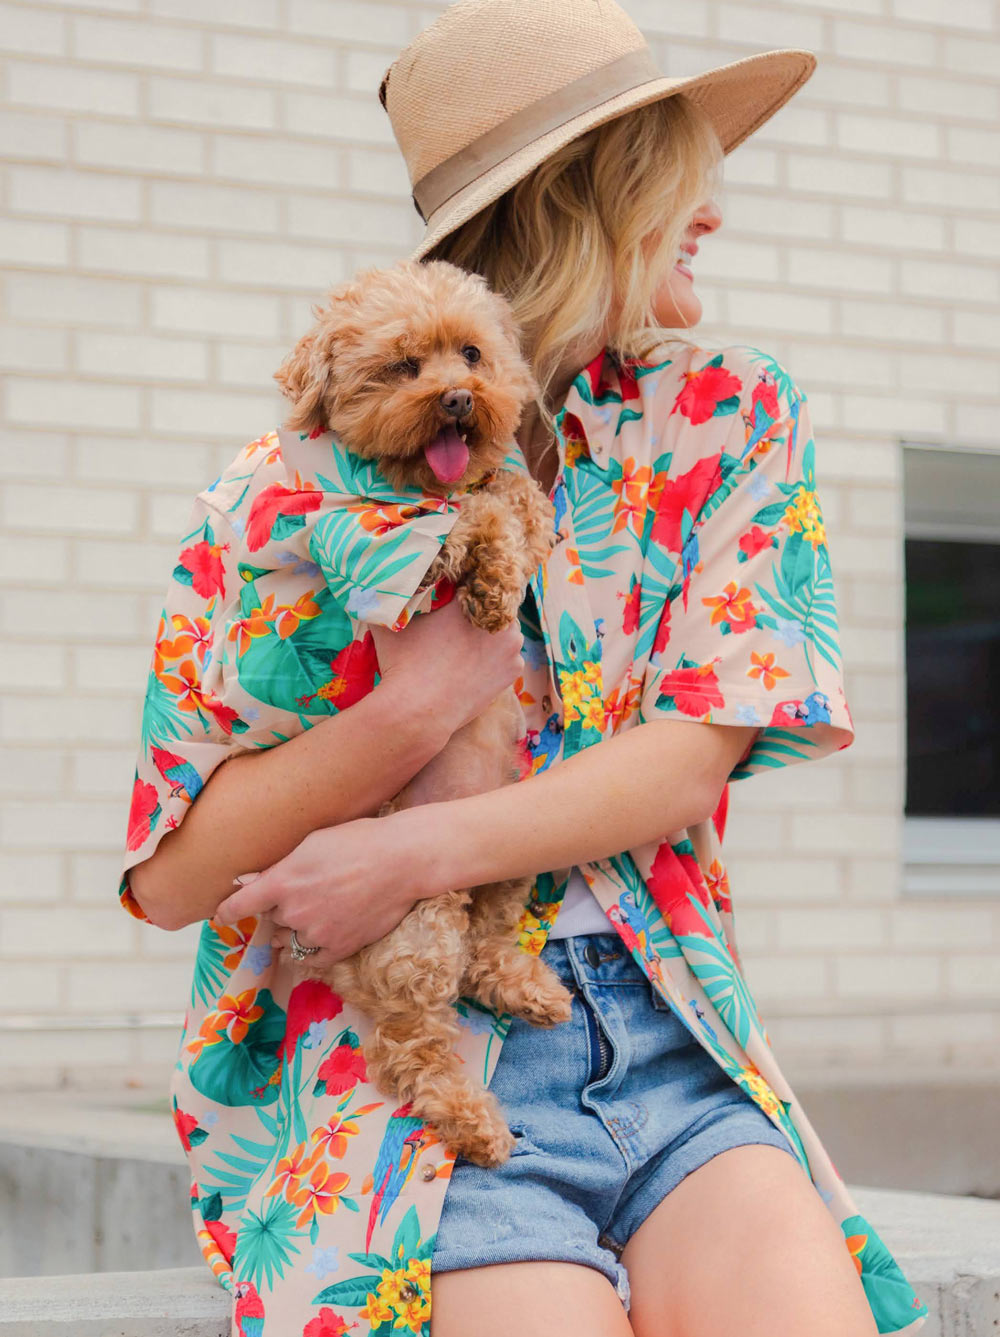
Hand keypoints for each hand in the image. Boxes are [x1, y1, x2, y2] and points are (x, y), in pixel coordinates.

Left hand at [214, 806, 448, 967]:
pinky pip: (314, 958)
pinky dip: (313, 948)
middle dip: (281, 907)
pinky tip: (322, 934)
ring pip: (292, 940)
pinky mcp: (340, 947)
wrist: (402, 860)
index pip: (239, 906)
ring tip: (317, 911)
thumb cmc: (358, 840)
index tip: (220, 916)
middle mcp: (294, 911)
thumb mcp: (311, 842)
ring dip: (296, 929)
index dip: (227, 912)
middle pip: (273, 918)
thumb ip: (281, 866)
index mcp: (282, 882)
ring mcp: (317, 932)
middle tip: (305, 890)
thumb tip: (253, 881)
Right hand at [371, 597, 523, 734]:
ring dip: (490, 635)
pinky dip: (495, 659)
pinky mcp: (514, 670)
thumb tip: (376, 586)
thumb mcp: (389, 624)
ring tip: (467, 646)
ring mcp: (511, 645)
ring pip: (503, 631)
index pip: (473, 582)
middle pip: (491, 606)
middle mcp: (498, 618)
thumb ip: (387, 600)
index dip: (463, 588)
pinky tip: (476, 665)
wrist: (419, 711)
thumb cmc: (404, 664)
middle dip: (478, 613)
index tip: (452, 595)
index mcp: (471, 599)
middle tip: (459, 624)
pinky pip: (507, 656)